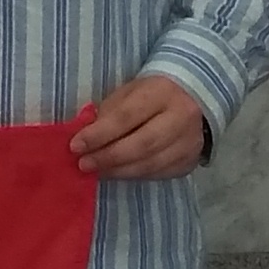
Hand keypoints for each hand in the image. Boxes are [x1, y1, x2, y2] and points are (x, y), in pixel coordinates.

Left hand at [68, 74, 207, 179]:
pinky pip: (158, 173)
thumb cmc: (150, 94)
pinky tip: (116, 173)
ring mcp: (189, 143)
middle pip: (141, 145)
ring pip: (150, 164)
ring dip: (118, 171)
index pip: (126, 117)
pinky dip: (133, 175)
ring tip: (96, 171)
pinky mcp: (190, 161)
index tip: (75, 146)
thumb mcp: (128, 93)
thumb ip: (108, 114)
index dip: (99, 134)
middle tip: (83, 164)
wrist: (192, 99)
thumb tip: (84, 138)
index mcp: (162, 93)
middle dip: (108, 157)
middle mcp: (181, 118)